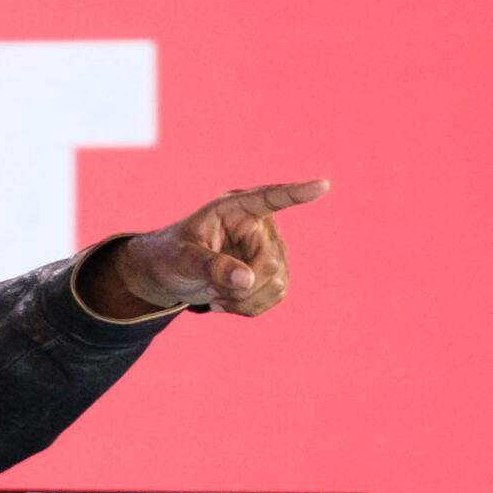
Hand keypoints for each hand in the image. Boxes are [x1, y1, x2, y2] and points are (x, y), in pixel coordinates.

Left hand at [89, 178, 329, 317]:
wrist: (170, 275)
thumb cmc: (171, 256)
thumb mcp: (183, 259)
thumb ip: (212, 266)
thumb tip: (247, 279)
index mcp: (236, 209)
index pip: (270, 198)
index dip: (296, 193)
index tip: (322, 185)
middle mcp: (258, 226)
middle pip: (271, 262)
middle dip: (243, 286)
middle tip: (212, 290)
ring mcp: (268, 249)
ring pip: (277, 283)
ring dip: (245, 300)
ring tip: (216, 294)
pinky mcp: (271, 273)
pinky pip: (275, 296)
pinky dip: (249, 307)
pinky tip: (226, 302)